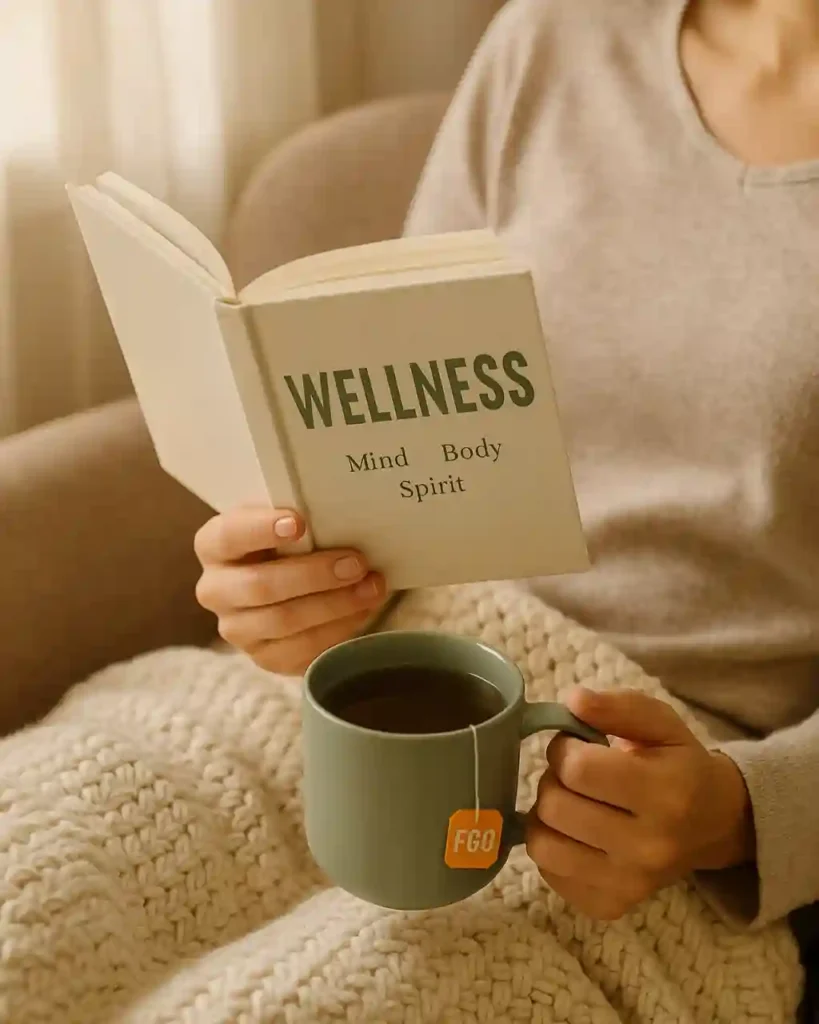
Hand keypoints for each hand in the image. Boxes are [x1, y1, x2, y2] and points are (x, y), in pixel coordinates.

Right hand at [194, 505, 385, 673]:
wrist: (285, 584)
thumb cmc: (286, 544)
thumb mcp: (282, 523)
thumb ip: (297, 519)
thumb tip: (338, 515)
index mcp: (213, 546)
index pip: (228, 536)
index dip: (261, 530)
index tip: (299, 523)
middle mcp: (215, 590)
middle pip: (261, 586)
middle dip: (314, 575)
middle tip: (356, 563)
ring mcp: (237, 629)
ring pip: (284, 621)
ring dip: (335, 605)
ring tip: (370, 588)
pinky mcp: (263, 658)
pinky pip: (301, 650)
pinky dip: (338, 630)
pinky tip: (362, 611)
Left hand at [526, 687, 754, 920]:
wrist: (716, 825)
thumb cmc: (680, 765)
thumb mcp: (660, 722)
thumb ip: (617, 706)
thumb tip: (573, 700)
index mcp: (666, 794)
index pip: (578, 769)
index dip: (563, 749)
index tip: (574, 746)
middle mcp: (650, 847)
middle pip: (555, 806)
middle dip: (553, 779)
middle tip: (573, 775)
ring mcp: (630, 884)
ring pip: (543, 845)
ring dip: (545, 816)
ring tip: (570, 803)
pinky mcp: (611, 906)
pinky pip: (550, 875)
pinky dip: (553, 849)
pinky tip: (575, 834)